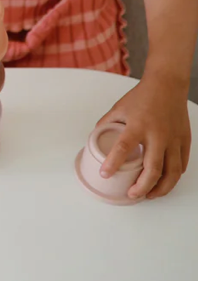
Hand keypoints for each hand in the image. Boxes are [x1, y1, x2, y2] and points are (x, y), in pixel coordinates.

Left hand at [97, 73, 191, 198]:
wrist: (167, 85)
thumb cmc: (142, 96)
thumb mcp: (119, 108)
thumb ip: (107, 124)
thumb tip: (95, 139)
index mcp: (137, 125)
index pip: (123, 148)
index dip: (113, 163)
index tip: (105, 174)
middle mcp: (157, 135)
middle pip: (152, 169)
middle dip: (142, 186)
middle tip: (132, 194)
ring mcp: (173, 140)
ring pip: (171, 172)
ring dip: (161, 188)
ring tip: (150, 195)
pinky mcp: (184, 141)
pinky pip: (181, 164)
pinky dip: (174, 176)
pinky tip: (165, 181)